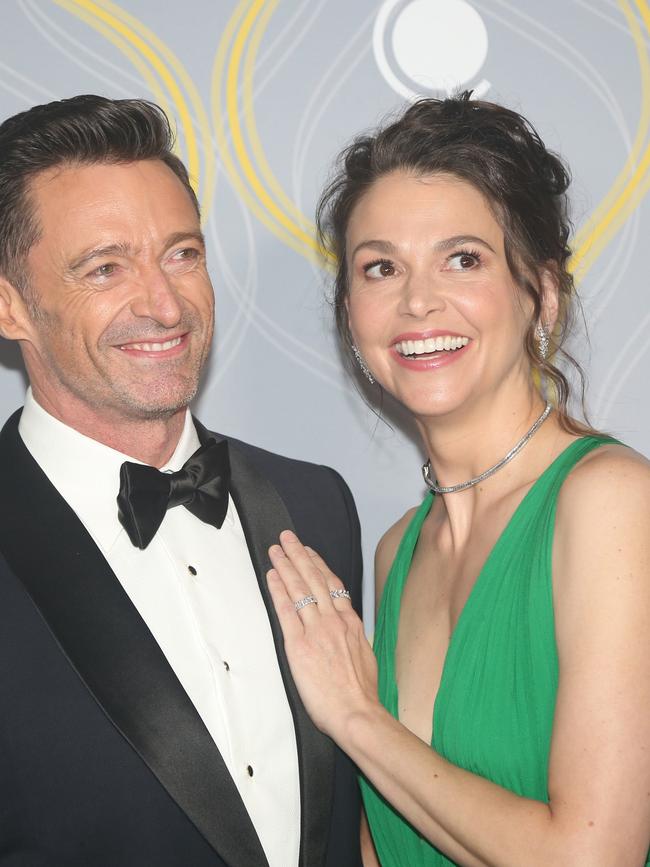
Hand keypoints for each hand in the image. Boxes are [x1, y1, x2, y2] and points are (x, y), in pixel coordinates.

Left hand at [267, 530, 378, 742]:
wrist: (357, 712)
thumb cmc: (361, 694)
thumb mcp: (364, 657)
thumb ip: (353, 639)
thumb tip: (346, 634)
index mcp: (351, 623)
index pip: (333, 585)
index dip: (319, 565)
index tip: (310, 552)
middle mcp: (334, 621)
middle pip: (314, 579)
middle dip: (300, 555)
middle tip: (288, 538)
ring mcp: (317, 630)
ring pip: (300, 589)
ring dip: (286, 565)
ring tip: (276, 549)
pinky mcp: (300, 644)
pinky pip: (287, 610)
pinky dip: (279, 590)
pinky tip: (272, 576)